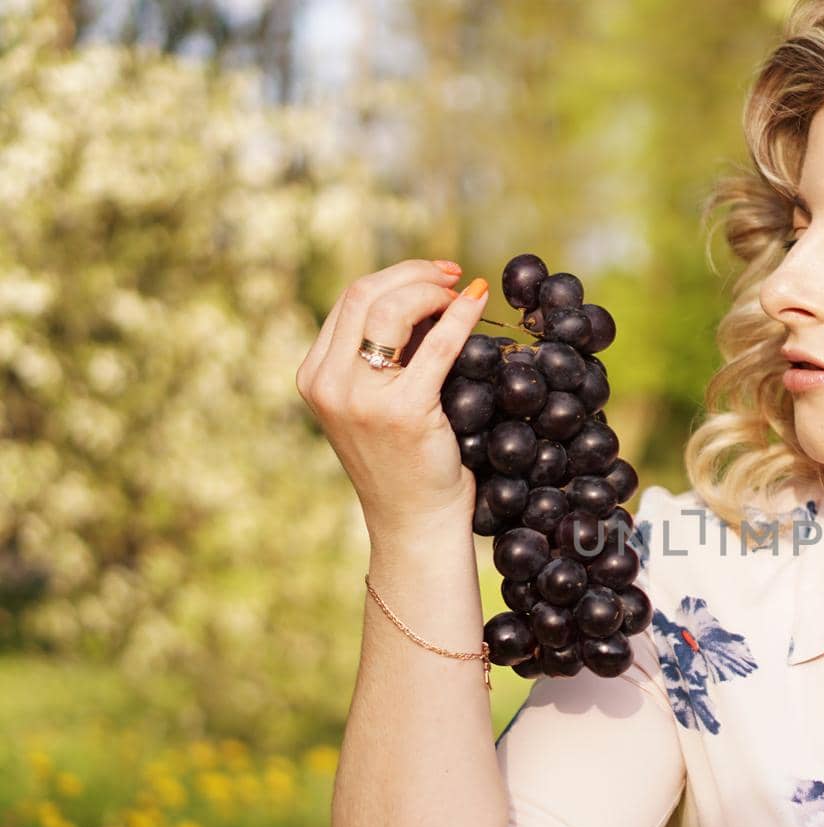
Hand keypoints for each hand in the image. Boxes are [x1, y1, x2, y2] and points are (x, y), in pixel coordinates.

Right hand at [295, 259, 489, 536]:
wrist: (415, 524)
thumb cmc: (406, 464)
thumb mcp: (377, 403)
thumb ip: (385, 357)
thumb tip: (425, 298)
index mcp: (314, 376)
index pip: (350, 301)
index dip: (395, 278)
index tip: (434, 277)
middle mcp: (328, 383)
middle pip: (365, 294)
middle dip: (414, 274)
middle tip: (452, 275)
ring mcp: (360, 398)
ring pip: (391, 308)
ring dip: (432, 291)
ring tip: (462, 295)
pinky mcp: (402, 411)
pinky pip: (436, 346)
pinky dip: (460, 316)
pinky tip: (478, 302)